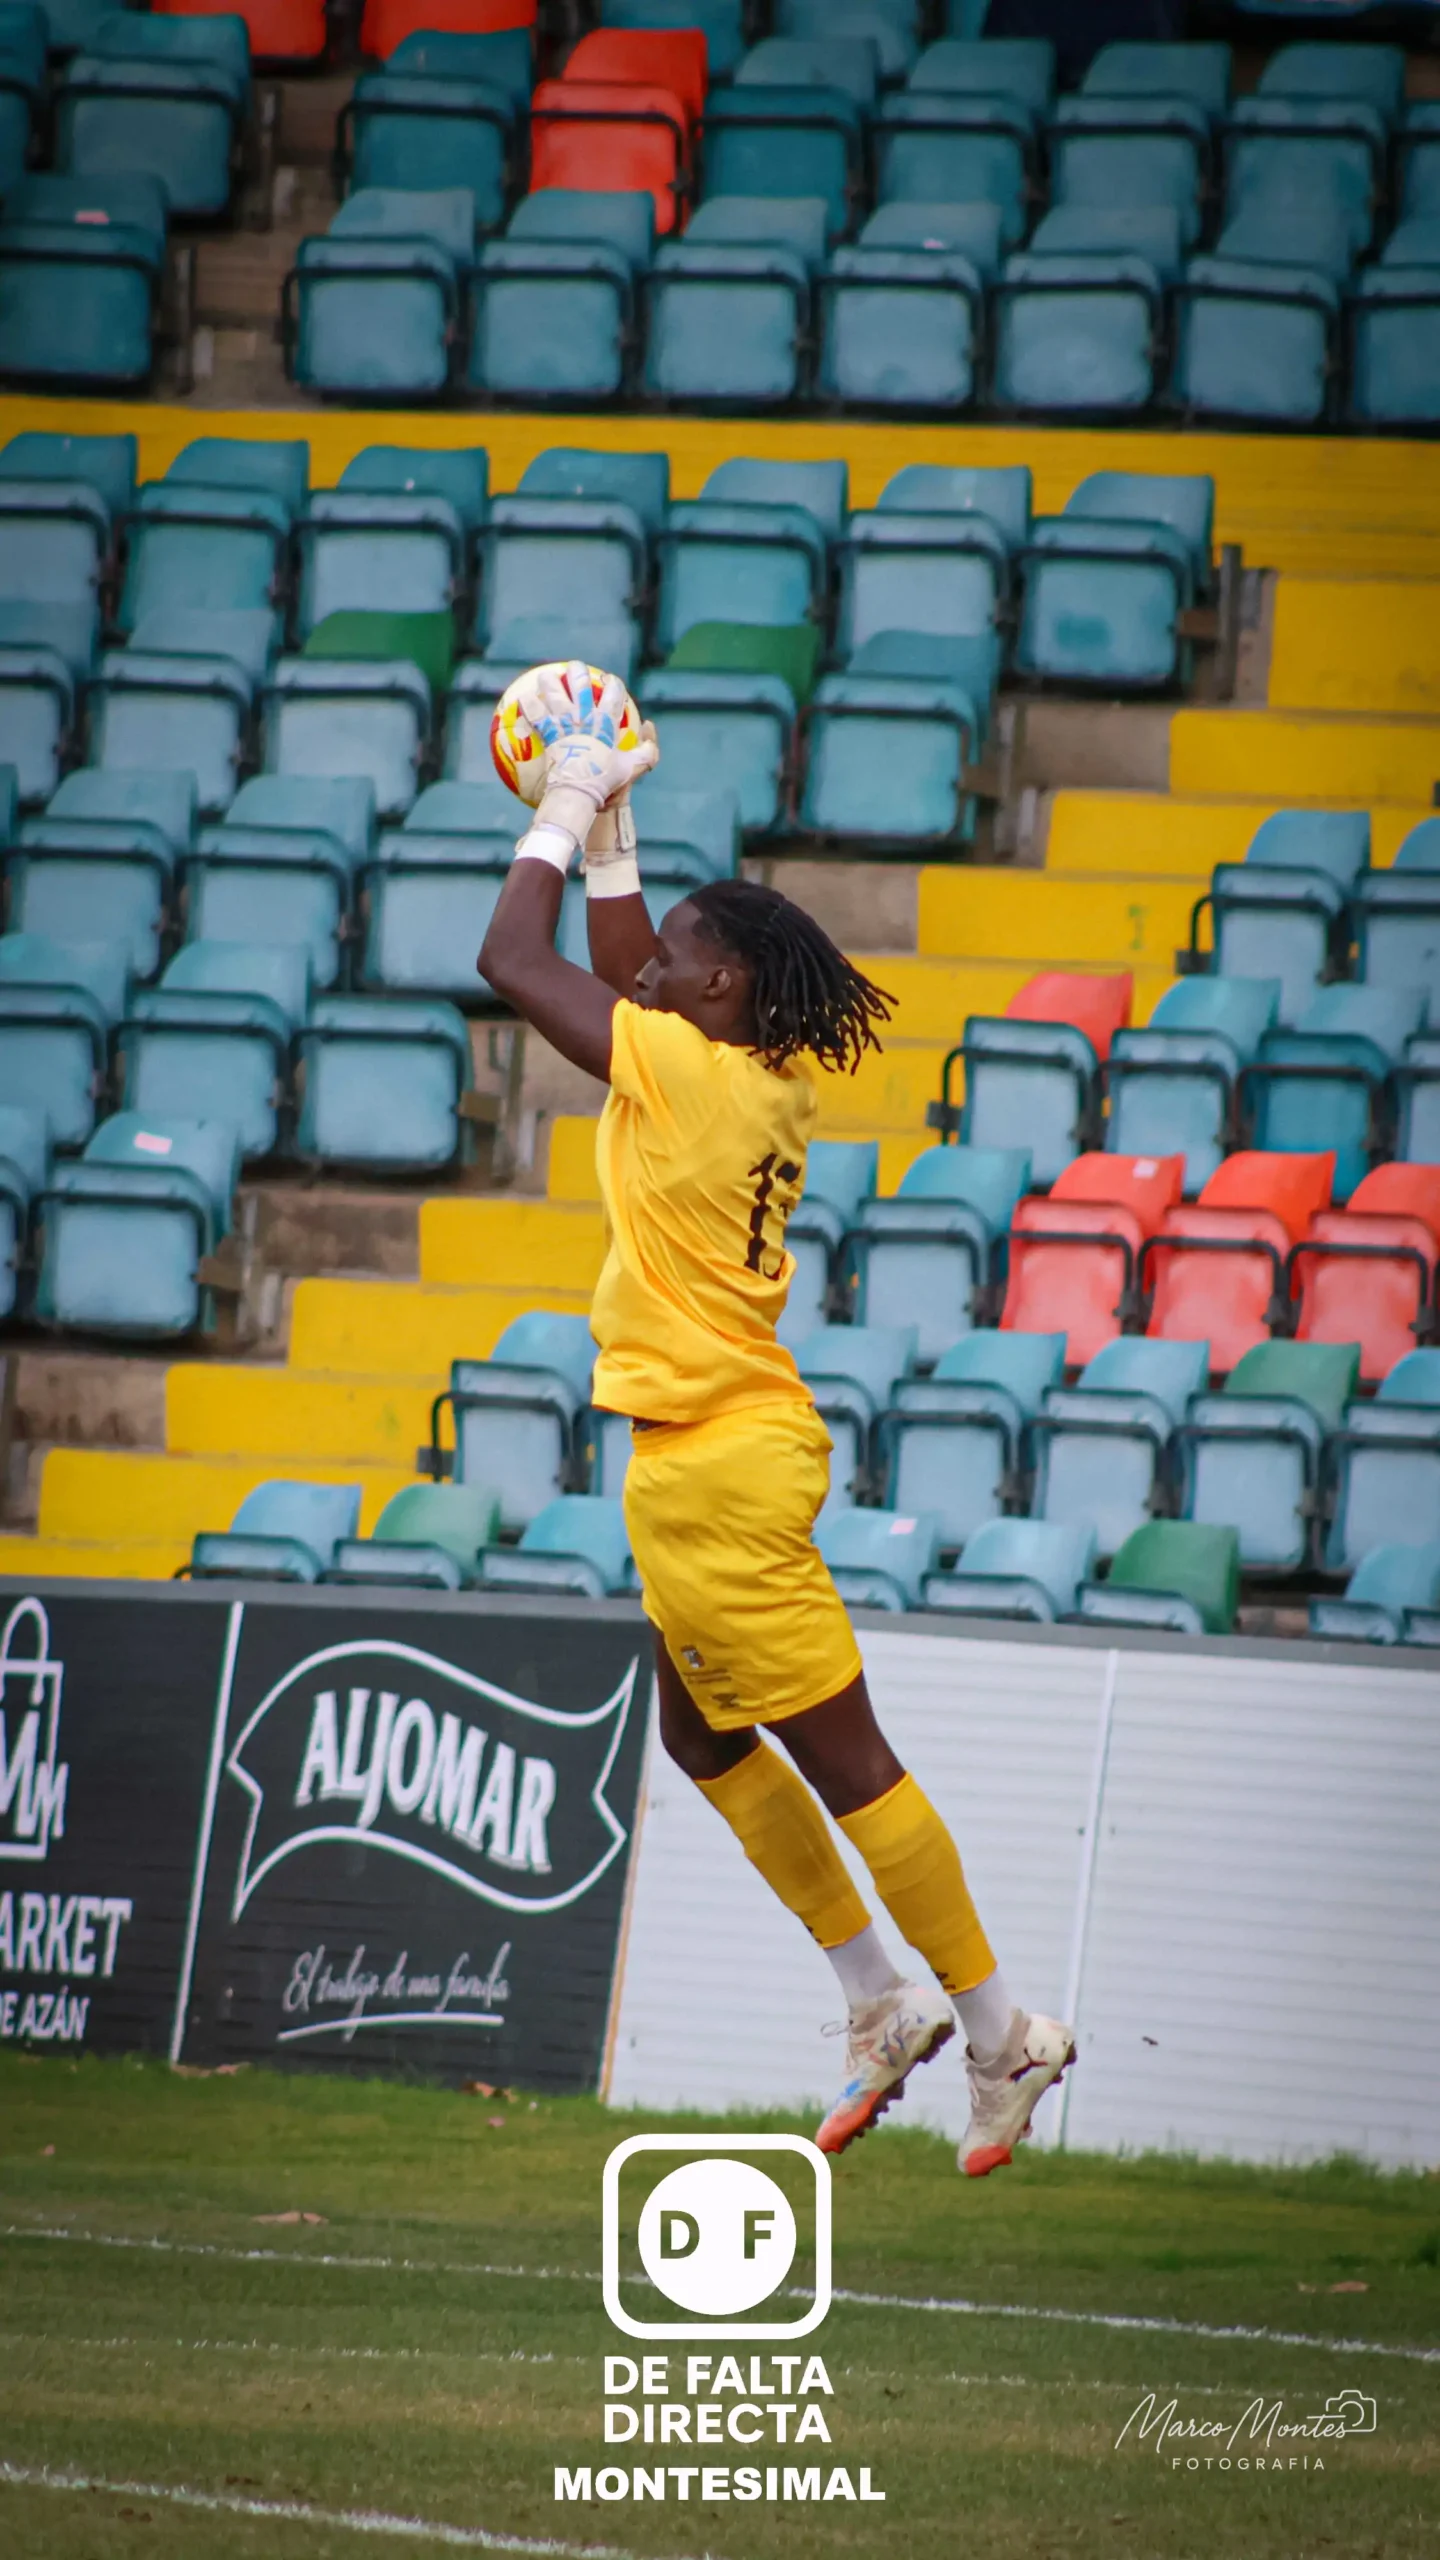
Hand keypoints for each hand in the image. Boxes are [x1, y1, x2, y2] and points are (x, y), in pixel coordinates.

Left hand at [521, 662, 658, 816]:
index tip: (609, 681)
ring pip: (555, 693)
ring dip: (550, 682)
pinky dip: (529, 707)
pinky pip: (536, 716)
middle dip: (578, 672)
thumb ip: (647, 752)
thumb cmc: (606, 779)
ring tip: (545, 675)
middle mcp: (584, 716)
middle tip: (575, 668)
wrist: (580, 789)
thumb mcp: (633, 767)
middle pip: (581, 685)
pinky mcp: (548, 733)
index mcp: (606, 721)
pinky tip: (523, 699)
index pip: (614, 693)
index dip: (613, 684)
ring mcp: (565, 723)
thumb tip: (649, 729)